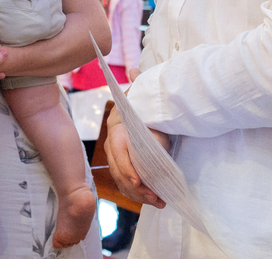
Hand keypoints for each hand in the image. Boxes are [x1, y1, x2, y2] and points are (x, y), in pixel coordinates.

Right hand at [104, 76, 169, 208]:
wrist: (149, 115)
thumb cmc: (149, 108)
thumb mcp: (147, 100)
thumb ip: (140, 86)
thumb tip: (134, 70)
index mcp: (117, 128)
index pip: (118, 152)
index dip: (127, 168)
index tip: (139, 182)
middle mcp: (112, 143)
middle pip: (119, 171)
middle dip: (138, 187)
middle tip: (157, 197)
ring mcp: (115, 156)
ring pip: (122, 181)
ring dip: (140, 194)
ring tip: (159, 201)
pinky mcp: (122, 166)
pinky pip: (125, 184)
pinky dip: (138, 194)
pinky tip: (154, 199)